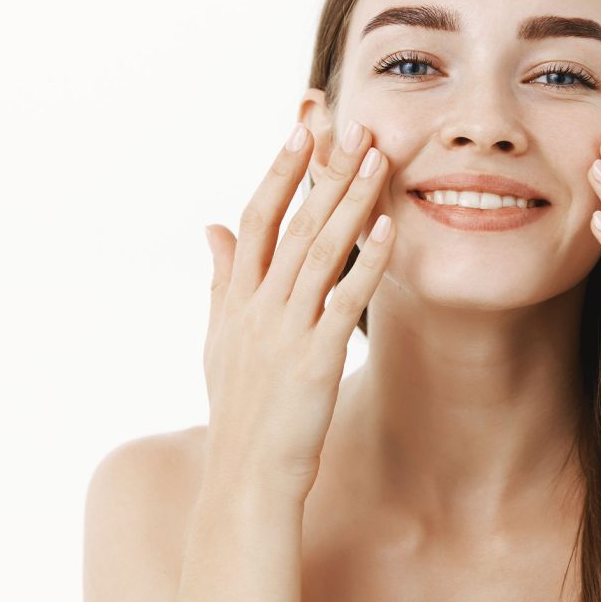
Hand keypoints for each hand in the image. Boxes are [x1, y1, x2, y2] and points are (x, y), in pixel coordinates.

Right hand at [201, 120, 393, 501]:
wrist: (244, 475)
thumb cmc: (237, 406)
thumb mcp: (218, 337)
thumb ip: (220, 277)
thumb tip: (211, 225)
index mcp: (237, 297)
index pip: (257, 218)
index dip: (279, 172)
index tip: (301, 130)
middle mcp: (258, 306)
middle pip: (292, 224)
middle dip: (322, 171)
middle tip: (351, 125)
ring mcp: (286, 331)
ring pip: (320, 252)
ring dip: (350, 202)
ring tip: (377, 158)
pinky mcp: (315, 360)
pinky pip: (346, 302)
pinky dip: (368, 263)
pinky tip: (389, 227)